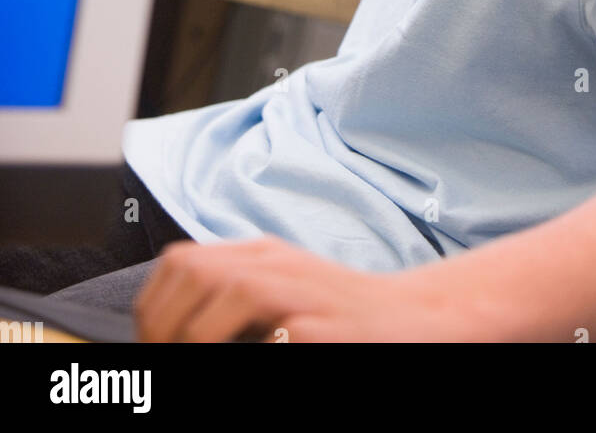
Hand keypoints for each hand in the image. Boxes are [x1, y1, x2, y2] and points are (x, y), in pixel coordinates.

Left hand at [133, 236, 487, 343]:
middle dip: (164, 325)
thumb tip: (169, 336)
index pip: (179, 263)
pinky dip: (249, 355)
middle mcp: (276, 264)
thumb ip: (232, 303)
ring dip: (195, 339)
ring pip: (227, 291)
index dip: (153, 308)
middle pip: (192, 270)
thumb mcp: (284, 296)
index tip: (152, 347)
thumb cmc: (345, 319)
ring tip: (194, 364)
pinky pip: (275, 340)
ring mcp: (303, 292)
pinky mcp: (326, 328)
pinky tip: (254, 362)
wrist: (419, 319)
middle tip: (164, 363)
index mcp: (260, 255)